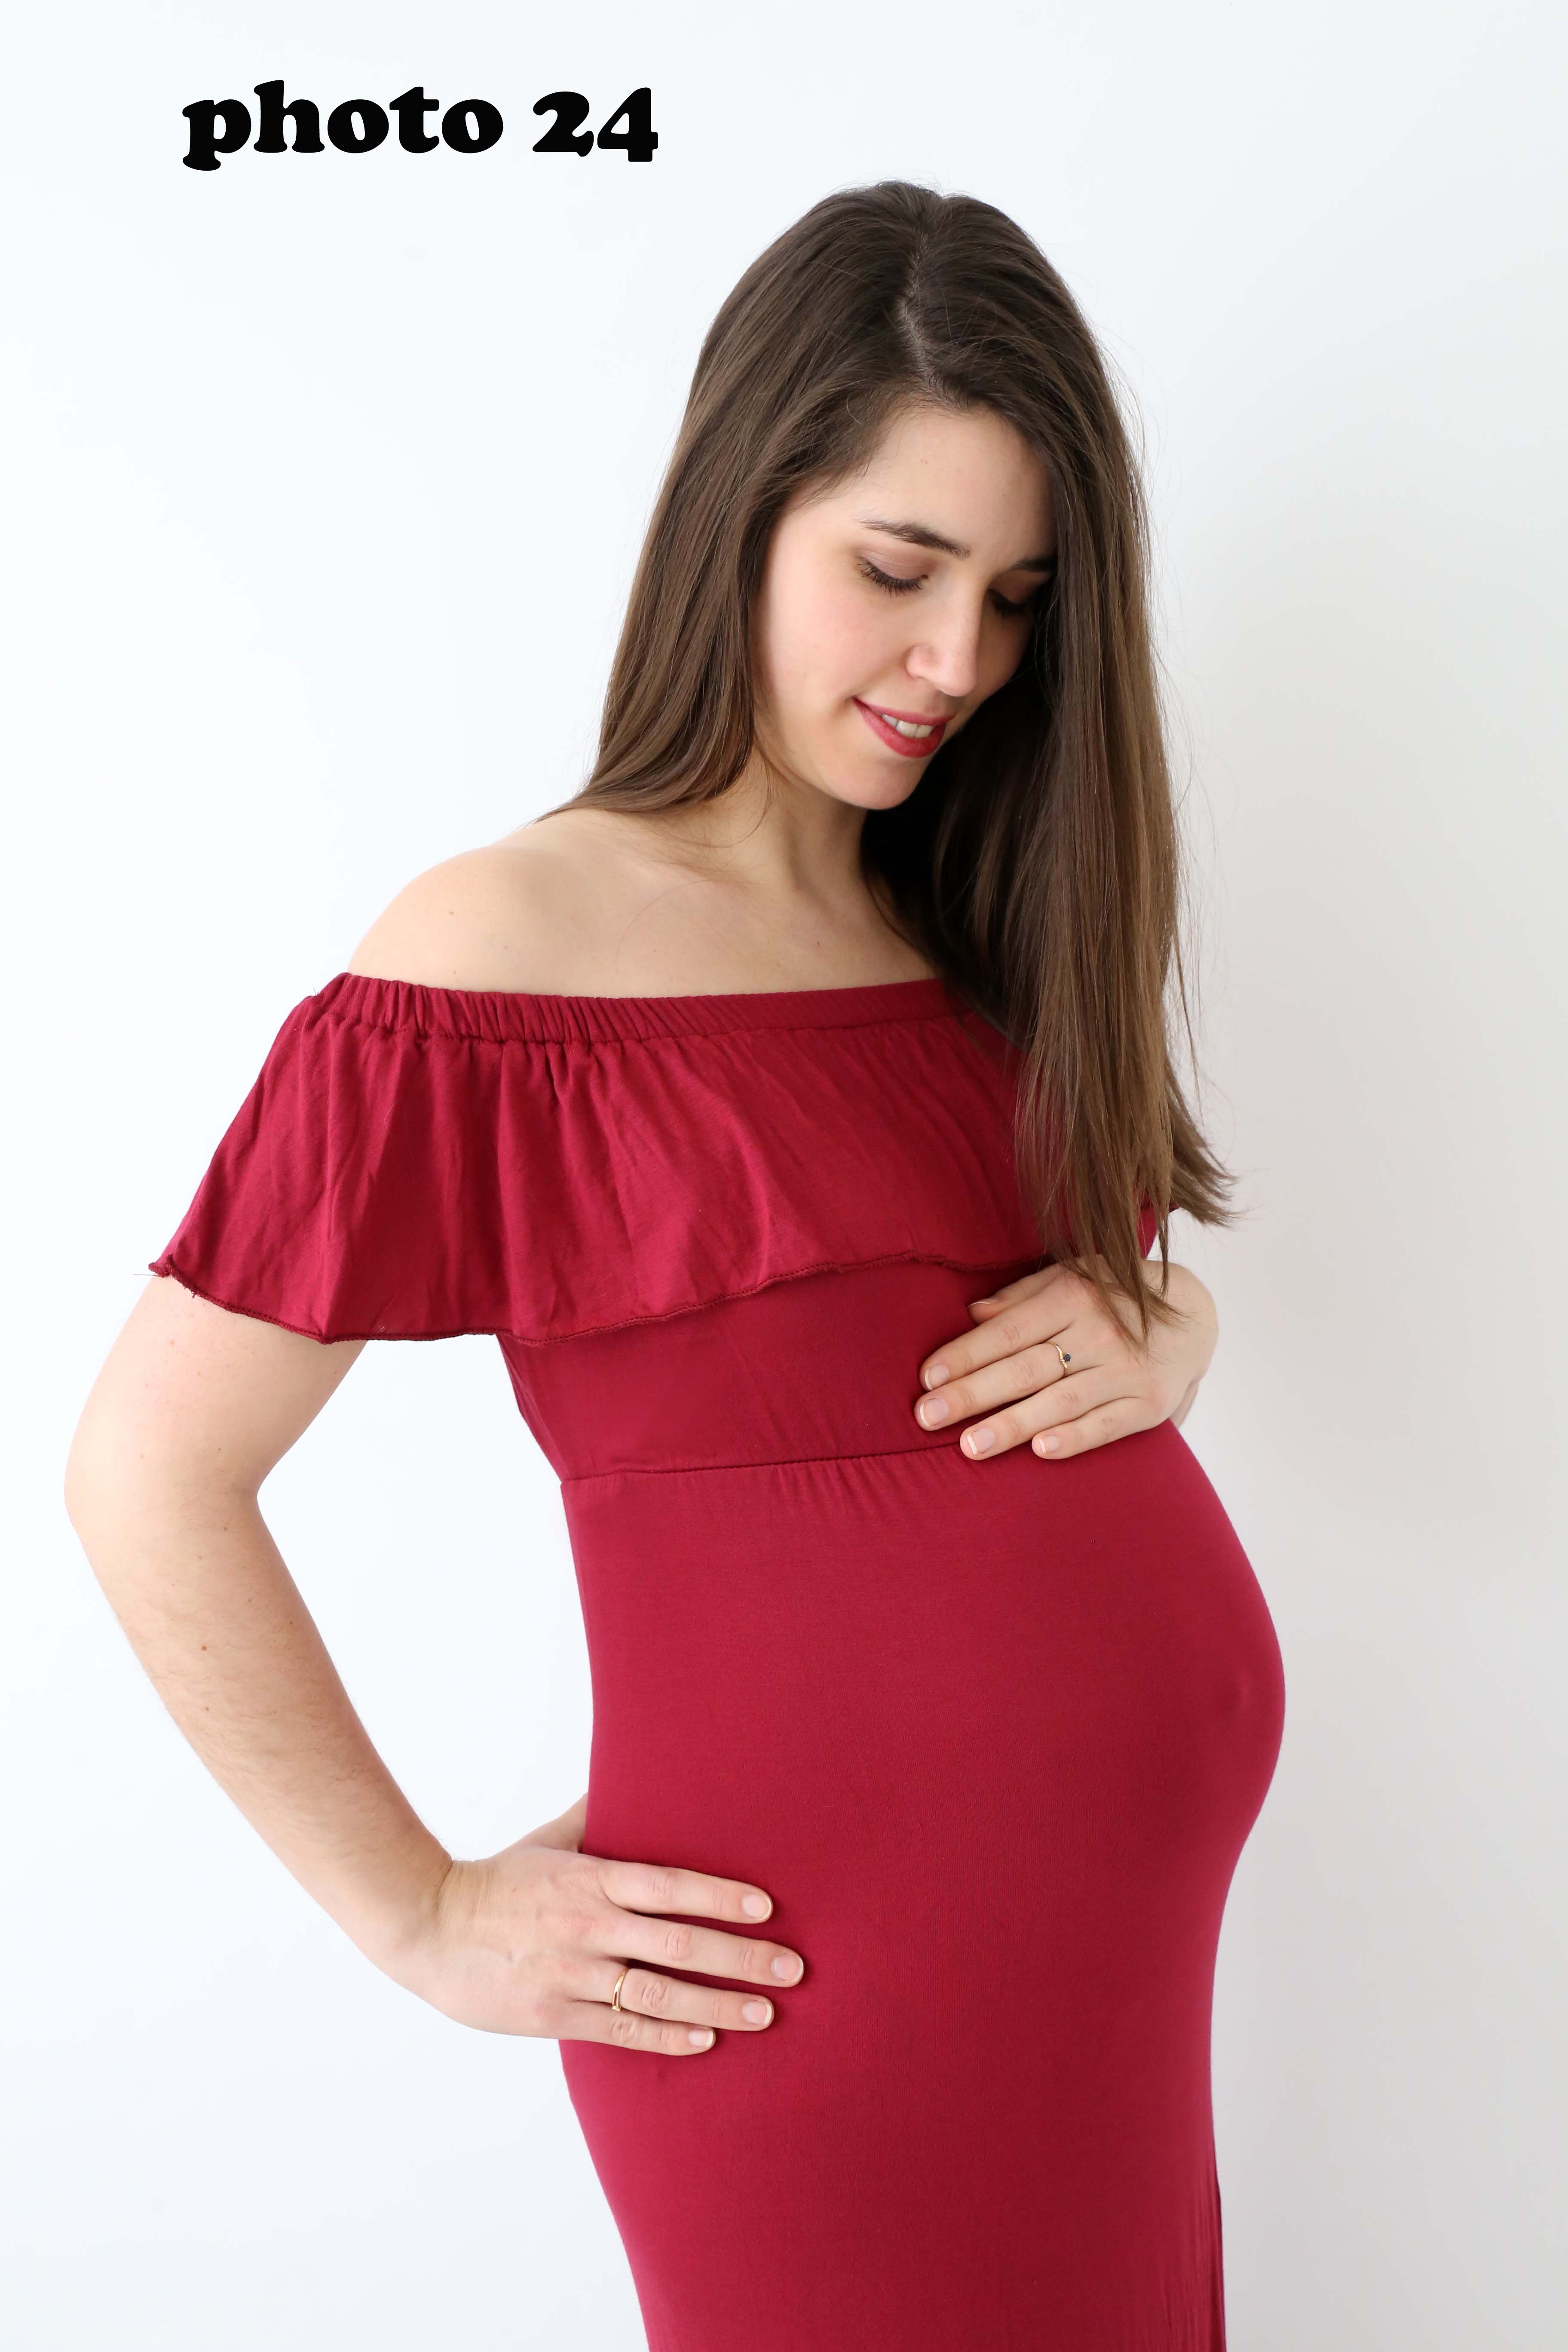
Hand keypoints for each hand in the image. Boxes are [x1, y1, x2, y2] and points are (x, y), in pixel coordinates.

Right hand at [389, 1793, 804, 2054]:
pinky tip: (706, 2040)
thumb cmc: (499, 1883)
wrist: (428, 1928)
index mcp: (591, 1880)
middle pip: (680, 1944)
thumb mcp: (551, 1840)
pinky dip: (669, 2036)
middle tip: (794, 1968)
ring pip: (661, 1994)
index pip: (670, 1885)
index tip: (767, 1907)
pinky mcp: (556, 2016)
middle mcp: (589, 1927)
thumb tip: (634, 1769)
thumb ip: (597, 1814)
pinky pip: (624, 2029)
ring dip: (720, 2005)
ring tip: (766, 2013)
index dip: (720, 1896)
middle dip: (743, 1958)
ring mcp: (573, 1974)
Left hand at [912, 1257, 1217, 1462]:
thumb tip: (971, 1313)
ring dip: (1012, 1425)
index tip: (927, 1378)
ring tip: (968, 1446)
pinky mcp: (1148, 1404)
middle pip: (1025, 1368)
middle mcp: (1099, 1332)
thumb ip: (1022, 1295)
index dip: (966, 1354)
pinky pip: (1105, 1425)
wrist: (1196, 1315)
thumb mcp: (1074, 1276)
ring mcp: (1125, 1370)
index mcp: (1075, 1296)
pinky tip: (1040, 1451)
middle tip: (926, 1416)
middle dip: (972, 1394)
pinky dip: (1074, 1438)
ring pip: (1059, 1401)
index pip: (1008, 1331)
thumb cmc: (1115, 1296)